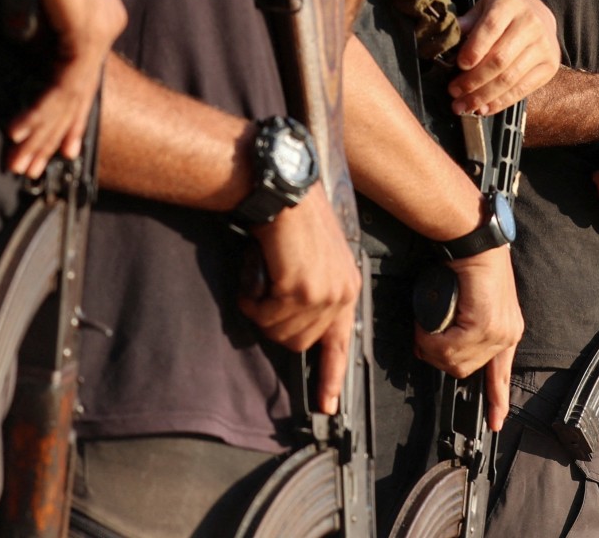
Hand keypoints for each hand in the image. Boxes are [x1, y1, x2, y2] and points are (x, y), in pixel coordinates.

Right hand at [0, 0, 126, 177]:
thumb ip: (42, 24)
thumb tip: (30, 42)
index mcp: (98, 17)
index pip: (83, 79)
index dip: (68, 116)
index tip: (56, 145)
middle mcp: (105, 26)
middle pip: (80, 95)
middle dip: (53, 135)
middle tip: (35, 167)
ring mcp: (99, 31)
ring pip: (71, 97)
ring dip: (43, 132)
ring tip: (25, 161)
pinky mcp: (86, 33)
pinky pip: (64, 85)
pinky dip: (42, 111)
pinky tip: (24, 132)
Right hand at [239, 186, 361, 413]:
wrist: (285, 191)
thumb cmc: (294, 219)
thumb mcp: (317, 259)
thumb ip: (313, 291)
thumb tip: (292, 323)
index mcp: (347, 288)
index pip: (341, 344)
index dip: (331, 378)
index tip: (327, 406)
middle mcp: (341, 294)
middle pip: (298, 344)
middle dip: (273, 324)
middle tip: (263, 291)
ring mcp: (322, 294)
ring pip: (278, 332)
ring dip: (260, 309)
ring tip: (262, 274)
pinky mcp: (299, 290)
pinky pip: (263, 315)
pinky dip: (251, 296)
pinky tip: (256, 270)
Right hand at [414, 246, 523, 430]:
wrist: (475, 243)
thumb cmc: (470, 266)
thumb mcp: (472, 303)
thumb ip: (466, 328)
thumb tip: (443, 347)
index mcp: (508, 330)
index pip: (502, 373)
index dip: (497, 399)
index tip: (495, 421)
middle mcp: (508, 333)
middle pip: (466, 370)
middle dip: (440, 359)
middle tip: (424, 340)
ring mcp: (499, 330)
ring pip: (456, 361)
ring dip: (433, 348)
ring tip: (424, 329)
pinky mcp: (485, 324)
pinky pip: (451, 347)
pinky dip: (432, 340)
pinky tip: (426, 328)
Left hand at [447, 0, 560, 115]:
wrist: (538, 15)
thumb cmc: (503, 15)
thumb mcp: (484, 8)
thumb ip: (468, 23)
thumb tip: (448, 39)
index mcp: (510, 4)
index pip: (491, 27)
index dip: (474, 49)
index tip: (459, 65)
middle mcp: (531, 24)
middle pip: (500, 59)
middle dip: (473, 80)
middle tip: (454, 92)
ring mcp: (543, 47)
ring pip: (509, 78)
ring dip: (483, 96)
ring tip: (464, 106)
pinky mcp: (549, 66)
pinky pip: (522, 89)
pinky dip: (500, 102)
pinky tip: (484, 108)